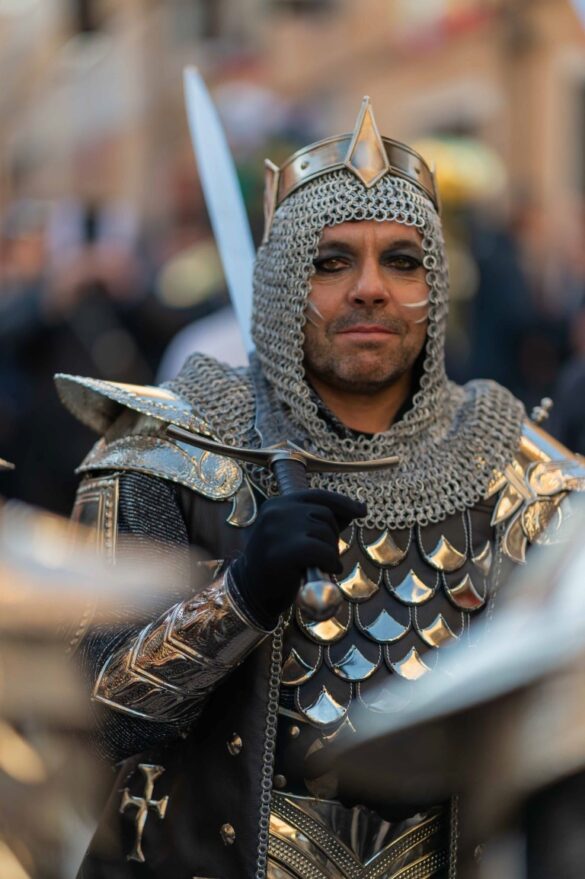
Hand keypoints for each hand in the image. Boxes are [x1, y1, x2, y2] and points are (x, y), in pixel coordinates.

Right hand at [230, 489, 365, 628]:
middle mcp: (275, 511)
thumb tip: (358, 509)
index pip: (317, 496)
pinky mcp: (282, 551)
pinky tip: (326, 570)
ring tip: (322, 566)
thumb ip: (321, 522)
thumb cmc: (280, 564)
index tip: (361, 511)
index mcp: (277, 504)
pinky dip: (330, 561)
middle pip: (324, 514)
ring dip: (331, 552)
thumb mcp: (297, 536)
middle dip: (333, 536)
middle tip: (326, 556)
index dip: (342, 503)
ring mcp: (276, 530)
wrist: (253, 592)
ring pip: (324, 532)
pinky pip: (320, 550)